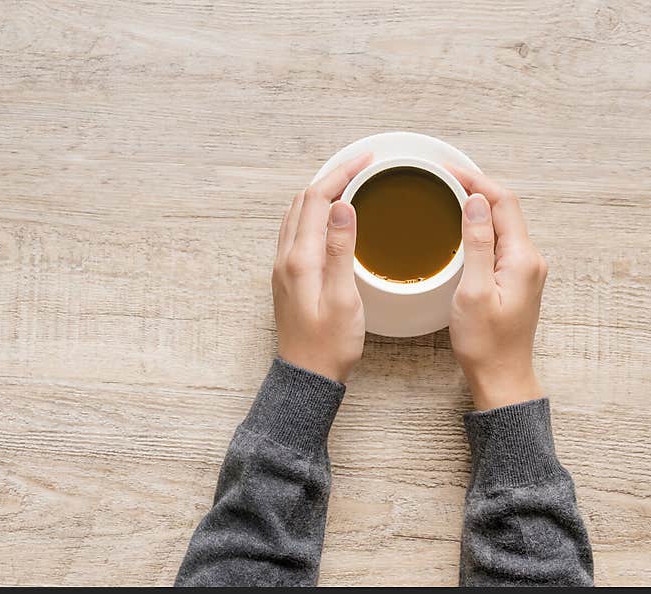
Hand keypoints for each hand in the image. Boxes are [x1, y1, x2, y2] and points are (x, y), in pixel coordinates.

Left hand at [272, 152, 372, 381]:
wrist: (307, 375)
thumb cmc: (329, 344)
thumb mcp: (343, 298)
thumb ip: (341, 250)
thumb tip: (342, 207)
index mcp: (300, 259)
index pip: (317, 199)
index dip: (341, 173)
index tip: (366, 160)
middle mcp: (286, 258)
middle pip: (304, 201)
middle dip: (331, 177)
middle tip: (361, 166)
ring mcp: (283, 267)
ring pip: (297, 215)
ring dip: (320, 193)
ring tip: (348, 183)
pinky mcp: (288, 277)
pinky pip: (297, 231)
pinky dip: (313, 213)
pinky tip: (330, 218)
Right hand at [447, 166, 547, 409]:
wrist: (501, 376)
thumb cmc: (485, 343)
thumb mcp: (473, 291)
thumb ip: (476, 244)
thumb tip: (476, 202)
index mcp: (522, 258)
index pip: (502, 203)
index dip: (475, 181)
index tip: (447, 170)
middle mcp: (530, 259)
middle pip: (505, 209)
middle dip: (476, 187)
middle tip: (443, 177)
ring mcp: (525, 269)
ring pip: (502, 224)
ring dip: (478, 205)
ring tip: (448, 193)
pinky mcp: (516, 279)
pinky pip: (499, 241)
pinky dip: (480, 226)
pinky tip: (462, 226)